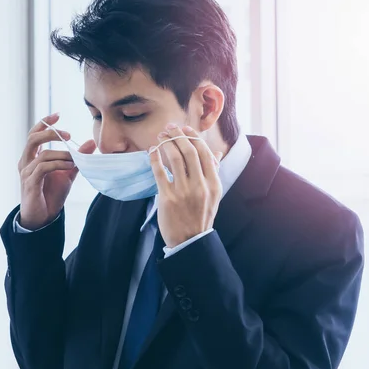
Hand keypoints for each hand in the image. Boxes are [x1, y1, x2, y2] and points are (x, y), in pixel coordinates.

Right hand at [18, 113, 95, 228]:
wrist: (43, 217)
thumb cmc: (51, 194)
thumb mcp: (68, 172)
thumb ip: (77, 157)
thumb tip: (91, 142)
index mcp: (33, 157)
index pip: (34, 134)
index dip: (44, 123)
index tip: (57, 115)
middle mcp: (26, 162)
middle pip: (33, 139)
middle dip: (50, 133)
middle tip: (68, 134)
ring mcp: (26, 172)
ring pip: (42, 154)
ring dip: (61, 154)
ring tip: (74, 158)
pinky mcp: (30, 183)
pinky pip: (43, 168)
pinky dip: (58, 164)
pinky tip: (70, 166)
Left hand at [149, 123, 222, 247]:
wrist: (190, 241)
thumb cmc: (201, 216)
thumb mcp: (213, 195)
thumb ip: (214, 173)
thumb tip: (216, 154)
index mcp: (213, 184)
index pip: (204, 153)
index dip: (193, 137)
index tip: (184, 128)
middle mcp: (200, 186)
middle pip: (189, 152)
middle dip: (178, 135)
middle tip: (169, 127)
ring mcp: (184, 192)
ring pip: (175, 158)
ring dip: (166, 143)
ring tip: (160, 136)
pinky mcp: (168, 198)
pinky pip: (160, 172)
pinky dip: (155, 158)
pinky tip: (152, 150)